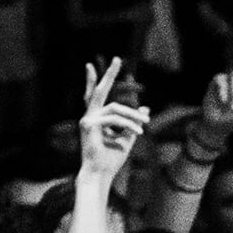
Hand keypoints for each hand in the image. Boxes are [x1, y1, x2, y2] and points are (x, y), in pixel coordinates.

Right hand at [80, 59, 149, 180]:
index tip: (89, 65)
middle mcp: (89, 116)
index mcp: (96, 118)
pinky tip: (138, 133)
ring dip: (132, 116)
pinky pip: (114, 119)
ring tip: (144, 126)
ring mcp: (87, 120)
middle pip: (98, 91)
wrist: (100, 173)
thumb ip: (134, 122)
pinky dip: (129, 125)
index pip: (94, 95)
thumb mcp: (128, 138)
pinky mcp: (89, 125)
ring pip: (114, 108)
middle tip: (118, 59)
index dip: (93, 80)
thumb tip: (145, 108)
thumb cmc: (111, 159)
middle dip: (109, 74)